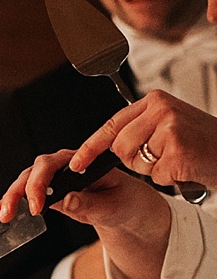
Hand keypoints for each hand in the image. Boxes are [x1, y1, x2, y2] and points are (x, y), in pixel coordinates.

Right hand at [0, 150, 165, 231]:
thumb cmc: (128, 202)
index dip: (40, 183)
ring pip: (25, 183)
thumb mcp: (115, 207)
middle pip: (33, 172)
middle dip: (19, 191)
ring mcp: (55, 179)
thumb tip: (65, 201)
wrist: (129, 209)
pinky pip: (25, 195)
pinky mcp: (48, 192)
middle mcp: (65, 166)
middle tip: (12, 212)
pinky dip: (9, 203)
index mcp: (83, 163)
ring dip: (10, 198)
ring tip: (0, 215)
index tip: (36, 206)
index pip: (53, 165)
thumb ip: (91, 205)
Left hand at [67, 90, 216, 189]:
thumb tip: (103, 147)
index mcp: (154, 101)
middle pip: (120, 146)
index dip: (92, 146)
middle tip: (165, 154)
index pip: (112, 124)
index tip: (76, 163)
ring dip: (153, 168)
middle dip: (136, 159)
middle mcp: (160, 109)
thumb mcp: (167, 126)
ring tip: (177, 157)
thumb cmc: (202, 143)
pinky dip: (169, 177)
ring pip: (135, 161)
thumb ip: (139, 129)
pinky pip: (155, 175)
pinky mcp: (178, 149)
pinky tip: (186, 165)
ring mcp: (169, 128)